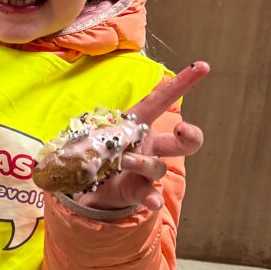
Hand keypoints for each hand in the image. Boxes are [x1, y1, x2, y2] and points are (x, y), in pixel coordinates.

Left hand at [73, 61, 209, 211]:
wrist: (87, 184)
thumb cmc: (94, 149)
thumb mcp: (88, 132)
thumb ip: (85, 130)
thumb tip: (67, 131)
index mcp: (137, 124)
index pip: (161, 101)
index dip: (182, 83)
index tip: (203, 66)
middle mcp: (148, 146)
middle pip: (184, 141)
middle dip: (190, 134)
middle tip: (180, 129)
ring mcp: (145, 170)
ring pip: (158, 166)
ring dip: (144, 163)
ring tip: (126, 161)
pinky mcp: (138, 190)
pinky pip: (149, 193)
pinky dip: (151, 198)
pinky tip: (152, 202)